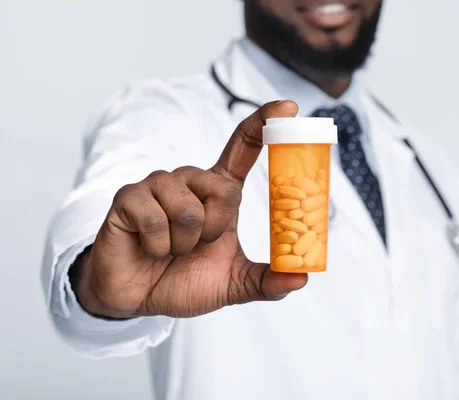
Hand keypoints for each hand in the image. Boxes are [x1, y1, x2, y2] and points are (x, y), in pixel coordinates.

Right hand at [74, 100, 306, 318]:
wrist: (139, 299)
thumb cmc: (184, 281)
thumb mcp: (233, 283)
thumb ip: (267, 280)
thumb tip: (303, 278)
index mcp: (217, 192)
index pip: (242, 147)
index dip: (264, 124)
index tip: (289, 107)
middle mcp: (190, 181)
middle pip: (224, 190)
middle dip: (215, 231)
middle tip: (197, 247)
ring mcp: (158, 186)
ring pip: (189, 210)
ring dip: (184, 244)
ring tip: (170, 249)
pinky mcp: (129, 197)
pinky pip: (156, 219)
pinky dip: (158, 246)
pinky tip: (149, 248)